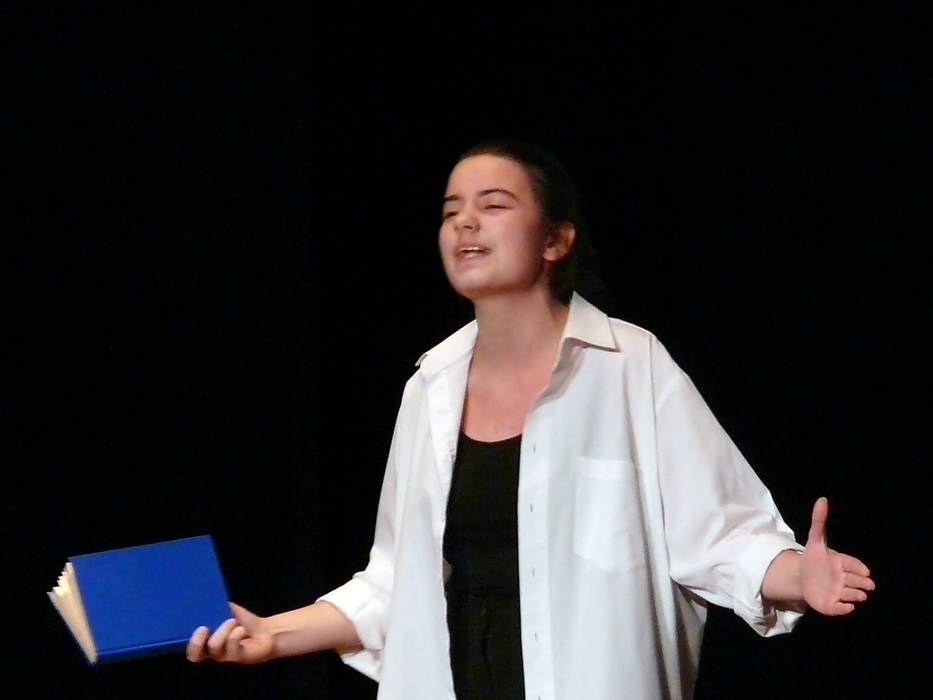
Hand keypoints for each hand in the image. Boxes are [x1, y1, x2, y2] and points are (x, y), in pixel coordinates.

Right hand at [186, 602, 275, 663]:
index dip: (190, 640)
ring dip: (222, 631)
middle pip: (194, 656)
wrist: (266, 630)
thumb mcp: (226, 611)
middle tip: (203, 628)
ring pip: (214, 648)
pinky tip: (241, 629)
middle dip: (196, 642)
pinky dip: (235, 636)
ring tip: (232, 621)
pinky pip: (232, 648)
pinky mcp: (239, 657)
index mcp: (207, 642)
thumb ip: (214, 607)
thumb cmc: (243, 622)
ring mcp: (226, 656)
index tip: (197, 625)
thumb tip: (204, 597)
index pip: (191, 647)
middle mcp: (213, 652)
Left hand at [800, 497, 874, 615]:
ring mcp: (838, 592)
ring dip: (855, 595)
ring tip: (859, 595)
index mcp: (840, 562)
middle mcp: (842, 579)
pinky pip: (839, 609)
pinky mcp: (830, 605)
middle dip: (862, 583)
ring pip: (850, 595)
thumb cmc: (813, 559)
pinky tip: (847, 607)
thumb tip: (822, 499)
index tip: (865, 572)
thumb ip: (819, 521)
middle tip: (868, 585)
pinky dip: (843, 609)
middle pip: (854, 581)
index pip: (852, 564)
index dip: (858, 567)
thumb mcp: (814, 539)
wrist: (802, 577)